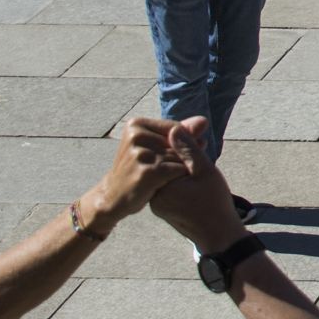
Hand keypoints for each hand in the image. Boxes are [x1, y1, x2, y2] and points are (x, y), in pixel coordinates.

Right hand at [86, 118, 200, 223]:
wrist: (114, 197)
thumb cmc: (140, 167)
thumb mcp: (156, 146)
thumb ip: (181, 133)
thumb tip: (204, 121)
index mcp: (136, 124)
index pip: (177, 129)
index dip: (181, 145)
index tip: (167, 157)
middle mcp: (136, 136)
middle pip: (179, 144)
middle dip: (179, 158)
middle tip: (161, 170)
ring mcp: (140, 154)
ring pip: (180, 157)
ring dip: (178, 170)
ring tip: (161, 177)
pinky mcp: (147, 172)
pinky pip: (178, 170)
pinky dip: (177, 179)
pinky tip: (163, 184)